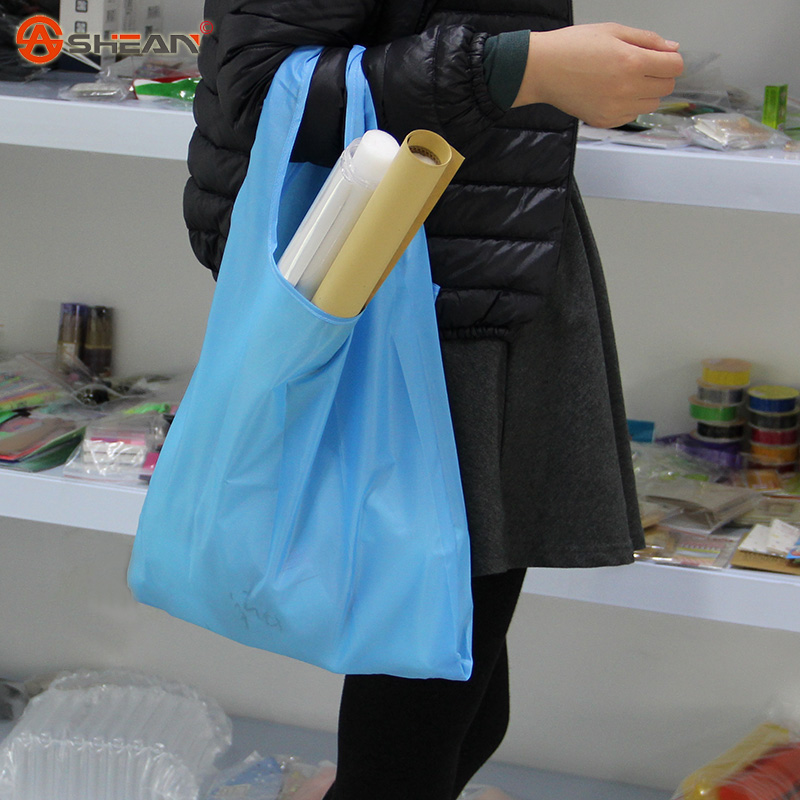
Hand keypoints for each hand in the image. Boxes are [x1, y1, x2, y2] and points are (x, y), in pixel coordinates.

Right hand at [512, 23, 683, 127]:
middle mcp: (627, 88)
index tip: (661, 57)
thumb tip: (671, 48)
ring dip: (646, 93)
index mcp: (633, 62)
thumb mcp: (613, 31)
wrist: (543, 69)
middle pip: (666, 87)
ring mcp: (616, 108)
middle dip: (660, 76)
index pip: (674, 66)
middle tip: (641, 68)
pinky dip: (629, 106)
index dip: (671, 59)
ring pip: (651, 105)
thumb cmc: (572, 47)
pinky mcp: (604, 120)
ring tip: (625, 81)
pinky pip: (631, 116)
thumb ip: (647, 40)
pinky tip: (612, 93)